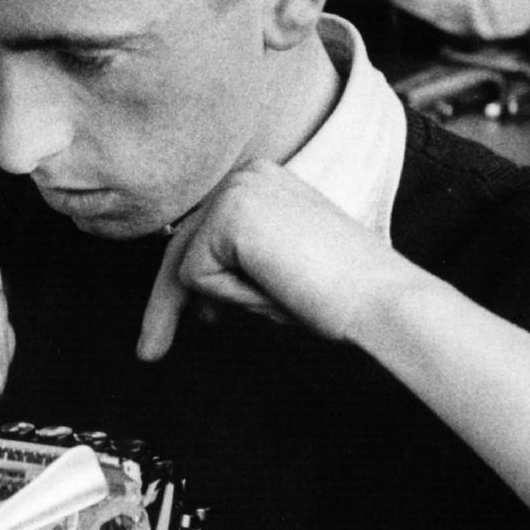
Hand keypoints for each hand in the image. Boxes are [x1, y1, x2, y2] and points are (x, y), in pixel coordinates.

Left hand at [138, 162, 418, 361]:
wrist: (381, 301)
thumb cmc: (340, 296)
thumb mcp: (276, 273)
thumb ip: (237, 268)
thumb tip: (188, 293)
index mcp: (263, 181)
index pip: (205, 235)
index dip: (191, 285)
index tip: (196, 323)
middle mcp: (247, 175)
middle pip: (181, 245)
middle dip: (165, 304)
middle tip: (148, 355)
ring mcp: (236, 190)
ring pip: (185, 266)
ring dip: (227, 301)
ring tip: (283, 298)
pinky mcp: (228, 216)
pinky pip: (197, 278)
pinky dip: (233, 299)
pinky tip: (279, 288)